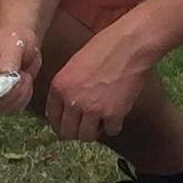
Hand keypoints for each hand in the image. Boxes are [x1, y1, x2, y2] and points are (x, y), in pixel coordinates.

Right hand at [0, 25, 38, 113]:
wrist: (23, 41)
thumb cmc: (14, 38)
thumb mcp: (13, 44)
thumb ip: (9, 59)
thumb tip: (5, 73)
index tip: (9, 79)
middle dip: (10, 91)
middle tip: (21, 74)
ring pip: (2, 108)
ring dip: (19, 94)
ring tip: (23, 74)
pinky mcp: (1, 100)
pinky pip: (13, 108)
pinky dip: (24, 97)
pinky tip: (25, 81)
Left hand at [44, 18, 155, 141]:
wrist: (129, 46)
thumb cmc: (104, 48)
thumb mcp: (74, 65)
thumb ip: (67, 87)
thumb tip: (64, 107)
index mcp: (59, 87)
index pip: (52, 117)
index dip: (61, 124)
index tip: (69, 124)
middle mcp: (72, 101)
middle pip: (67, 132)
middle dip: (76, 131)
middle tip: (86, 126)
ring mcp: (92, 109)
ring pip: (86, 136)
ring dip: (94, 131)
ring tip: (102, 120)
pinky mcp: (113, 114)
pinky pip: (111, 131)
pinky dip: (115, 125)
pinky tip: (117, 113)